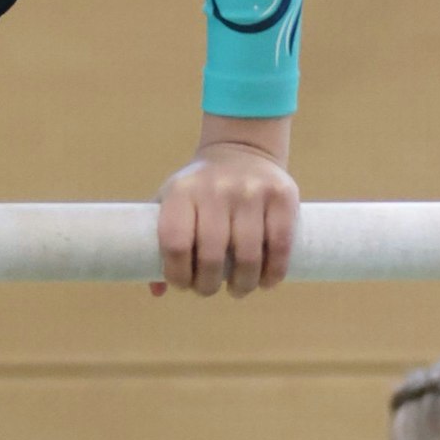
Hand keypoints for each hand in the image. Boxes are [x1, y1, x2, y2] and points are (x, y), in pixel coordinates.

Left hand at [154, 133, 297, 296]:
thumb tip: (158, 290)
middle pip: (212, 256)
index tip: (184, 284)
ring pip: (248, 256)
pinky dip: (274, 272)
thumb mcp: (172, 200)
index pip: (175, 243)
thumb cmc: (200, 188)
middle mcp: (215, 189)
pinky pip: (280, 245)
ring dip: (243, 284)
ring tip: (239, 288)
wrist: (241, 148)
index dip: (177, 274)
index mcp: (182, 192)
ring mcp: (251, 191)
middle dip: (208, 285)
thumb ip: (161, 241)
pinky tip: (266, 281)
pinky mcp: (282, 196)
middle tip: (210, 290)